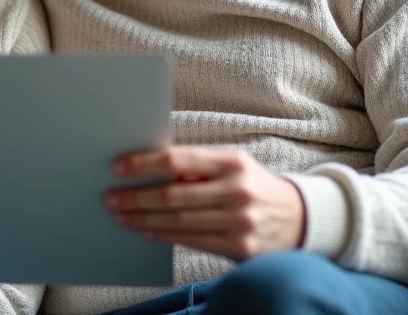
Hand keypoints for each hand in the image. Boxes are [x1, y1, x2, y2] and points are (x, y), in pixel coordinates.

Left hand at [105, 146, 304, 260]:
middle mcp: (237, 190)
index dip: (144, 164)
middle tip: (110, 198)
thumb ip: (196, 166)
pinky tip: (145, 230)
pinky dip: (163, 235)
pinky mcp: (240, 247)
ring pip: (179, 221)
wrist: (297, 218)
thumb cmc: (251, 185)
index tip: (118, 167)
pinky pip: (192, 241)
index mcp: (232, 161)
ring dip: (144, 219)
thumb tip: (148, 168)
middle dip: (136, 196)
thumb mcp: (231, 165)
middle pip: (174, 194)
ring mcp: (240, 220)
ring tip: (121, 216)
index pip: (178, 159)